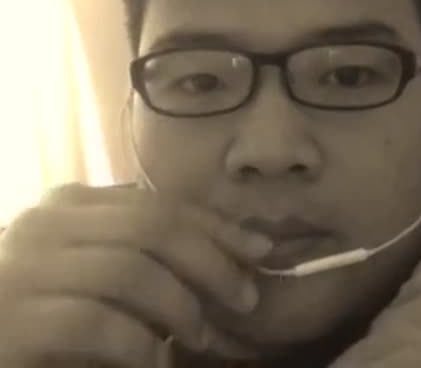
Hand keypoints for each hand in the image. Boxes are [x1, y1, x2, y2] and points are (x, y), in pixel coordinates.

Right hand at [0, 183, 272, 366]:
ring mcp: (25, 268)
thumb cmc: (38, 300)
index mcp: (71, 203)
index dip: (217, 226)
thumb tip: (222, 251)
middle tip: (246, 297)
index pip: (161, 204)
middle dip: (212, 261)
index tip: (260, 249)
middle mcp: (49, 223)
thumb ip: (139, 249)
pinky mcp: (11, 322)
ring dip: (181, 306)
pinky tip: (156, 362)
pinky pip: (94, 324)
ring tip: (204, 336)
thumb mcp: (93, 264)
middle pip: (154, 227)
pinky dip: (137, 344)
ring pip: (130, 270)